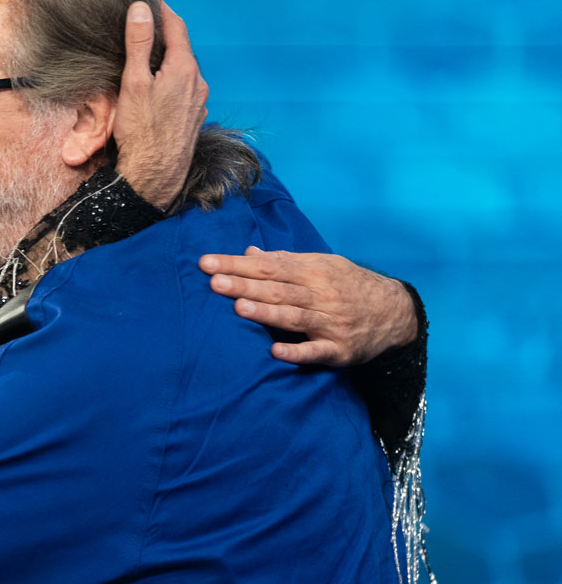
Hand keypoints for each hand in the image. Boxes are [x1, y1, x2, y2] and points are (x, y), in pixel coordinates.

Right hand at [114, 0, 208, 210]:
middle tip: (144, 25)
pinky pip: (185, 89)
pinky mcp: (194, 118)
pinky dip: (172, 80)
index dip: (163, 10)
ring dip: (168, 59)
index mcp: (184, 68)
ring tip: (147, 56)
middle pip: (182, 48)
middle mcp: (198, 83)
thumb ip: (139, 44)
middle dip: (164, 35)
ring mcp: (199, 102)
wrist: (154, 174)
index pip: (177, 26)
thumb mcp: (134, 82)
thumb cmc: (141, 130)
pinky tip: (156, 89)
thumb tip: (142, 9)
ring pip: (184, 70)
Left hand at [198, 247, 417, 365]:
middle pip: (277, 290)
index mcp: (314, 272)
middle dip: (244, 285)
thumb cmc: (349, 285)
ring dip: (265, 313)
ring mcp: (330, 323)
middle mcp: (321, 295)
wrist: (397, 312)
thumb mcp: (323, 265)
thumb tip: (249, 252)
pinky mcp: (339, 350)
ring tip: (238, 308)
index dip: (237, 265)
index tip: (207, 263)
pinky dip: (296, 352)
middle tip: (214, 282)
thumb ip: (285, 260)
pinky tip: (275, 352)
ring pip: (294, 317)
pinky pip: (316, 352)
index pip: (268, 267)